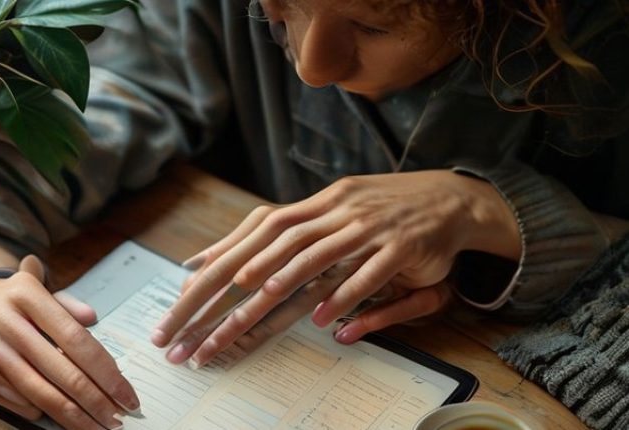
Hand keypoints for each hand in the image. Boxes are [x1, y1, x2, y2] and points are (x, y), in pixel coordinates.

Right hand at [0, 255, 139, 429]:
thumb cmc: (11, 298)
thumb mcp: (39, 287)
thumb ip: (68, 304)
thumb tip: (93, 318)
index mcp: (27, 298)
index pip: (76, 341)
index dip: (105, 372)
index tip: (125, 393)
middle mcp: (8, 327)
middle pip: (63, 375)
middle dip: (97, 403)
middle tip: (118, 418)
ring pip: (41, 396)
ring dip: (74, 418)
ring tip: (97, 426)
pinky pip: (19, 403)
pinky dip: (43, 413)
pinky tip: (64, 419)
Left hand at [151, 170, 519, 365]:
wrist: (451, 198)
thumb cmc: (384, 213)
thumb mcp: (335, 215)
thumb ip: (291, 237)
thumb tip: (240, 262)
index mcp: (317, 204)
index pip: (257, 228)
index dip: (221, 256)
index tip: (184, 292)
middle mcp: (336, 210)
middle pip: (275, 244)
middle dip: (234, 282)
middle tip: (201, 317)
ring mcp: (369, 225)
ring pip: (319, 253)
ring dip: (285, 278)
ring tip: (253, 303)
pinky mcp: (404, 245)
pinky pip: (371, 272)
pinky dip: (348, 294)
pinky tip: (327, 318)